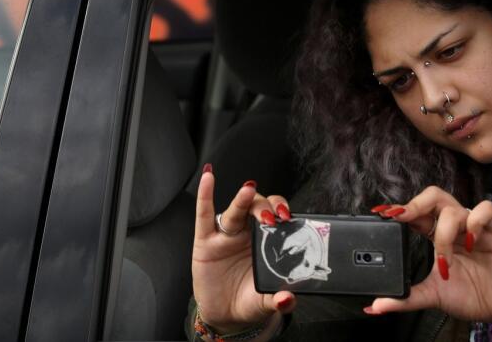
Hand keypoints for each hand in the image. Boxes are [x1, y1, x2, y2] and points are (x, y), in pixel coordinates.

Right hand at [192, 167, 295, 334]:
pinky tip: (208, 177)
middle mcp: (246, 233)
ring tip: (249, 190)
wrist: (224, 315)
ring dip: (242, 199)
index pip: (276, 215)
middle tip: (272, 217)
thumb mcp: (265, 302)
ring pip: (235, 211)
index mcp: (265, 241)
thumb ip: (278, 300)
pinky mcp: (205, 241)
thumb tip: (288, 299)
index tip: (288, 216)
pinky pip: (203, 214)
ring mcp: (225, 235)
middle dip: (265, 207)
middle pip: (257, 208)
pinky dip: (204, 195)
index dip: (282, 210)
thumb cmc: (247, 301)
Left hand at [365, 187, 491, 328]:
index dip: (399, 210)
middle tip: (401, 217)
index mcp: (436, 235)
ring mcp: (474, 226)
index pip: (415, 213)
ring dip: (443, 234)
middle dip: (414, 204)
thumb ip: (405, 298)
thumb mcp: (433, 296)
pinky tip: (471, 243)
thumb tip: (375, 306)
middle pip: (432, 196)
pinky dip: (475, 222)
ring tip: (445, 261)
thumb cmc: (471, 295)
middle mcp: (454, 226)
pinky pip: (486, 209)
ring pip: (453, 208)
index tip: (381, 214)